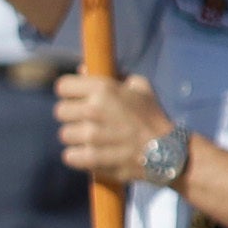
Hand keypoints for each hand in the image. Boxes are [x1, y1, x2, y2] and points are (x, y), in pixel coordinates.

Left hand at [52, 70, 176, 188]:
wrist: (167, 152)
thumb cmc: (152, 117)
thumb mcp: (140, 88)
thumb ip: (113, 76)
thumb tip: (82, 70)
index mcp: (103, 89)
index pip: (62, 86)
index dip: (69, 94)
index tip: (78, 100)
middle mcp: (94, 109)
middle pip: (60, 112)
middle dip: (73, 117)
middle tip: (88, 122)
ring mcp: (91, 135)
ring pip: (64, 135)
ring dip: (77, 139)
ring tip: (94, 141)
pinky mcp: (91, 157)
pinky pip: (68, 156)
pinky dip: (78, 157)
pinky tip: (93, 154)